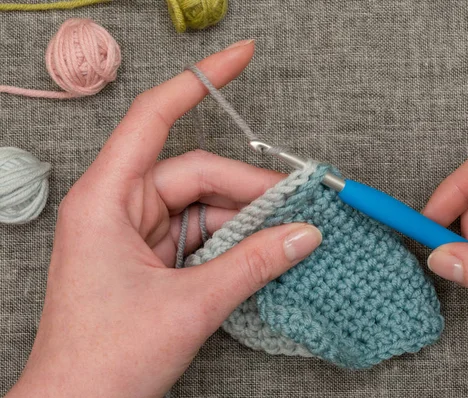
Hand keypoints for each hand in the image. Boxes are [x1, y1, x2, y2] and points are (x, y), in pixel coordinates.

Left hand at [7, 40, 321, 397]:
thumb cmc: (105, 360)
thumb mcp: (191, 305)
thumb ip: (254, 263)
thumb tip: (304, 234)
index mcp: (107, 199)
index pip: (155, 117)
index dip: (202, 81)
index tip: (243, 56)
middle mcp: (119, 206)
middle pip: (197, 172)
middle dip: (250, 187)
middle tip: (301, 204)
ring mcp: (135, 231)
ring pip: (203, 205)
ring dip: (246, 219)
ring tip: (290, 233)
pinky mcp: (151, 256)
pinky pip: (200, 232)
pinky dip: (232, 241)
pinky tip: (264, 251)